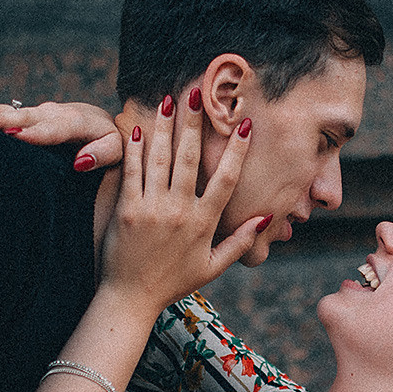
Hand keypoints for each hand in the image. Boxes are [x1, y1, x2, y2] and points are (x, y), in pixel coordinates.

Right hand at [0, 101, 120, 170]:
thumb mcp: (117, 150)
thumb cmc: (111, 142)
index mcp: (73, 122)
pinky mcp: (21, 115)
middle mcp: (49, 112)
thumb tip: (80, 162)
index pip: (51, 128)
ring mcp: (32, 112)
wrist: (101, 122)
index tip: (12, 136)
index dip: (33, 132)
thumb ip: (102, 154)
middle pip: (16, 115)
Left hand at [97, 90, 261, 310]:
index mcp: (204, 224)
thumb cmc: (174, 283)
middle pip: (190, 160)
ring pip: (160, 160)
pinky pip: (132, 173)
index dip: (236, 151)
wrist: (131, 298)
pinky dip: (135, 150)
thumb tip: (265, 216)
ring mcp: (151, 210)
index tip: (244, 125)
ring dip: (166, 127)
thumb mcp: (213, 267)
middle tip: (198, 93)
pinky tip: (138, 129)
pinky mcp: (127, 211)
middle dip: (194, 124)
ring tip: (170, 100)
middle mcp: (179, 212)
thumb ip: (239, 241)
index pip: (225, 180)